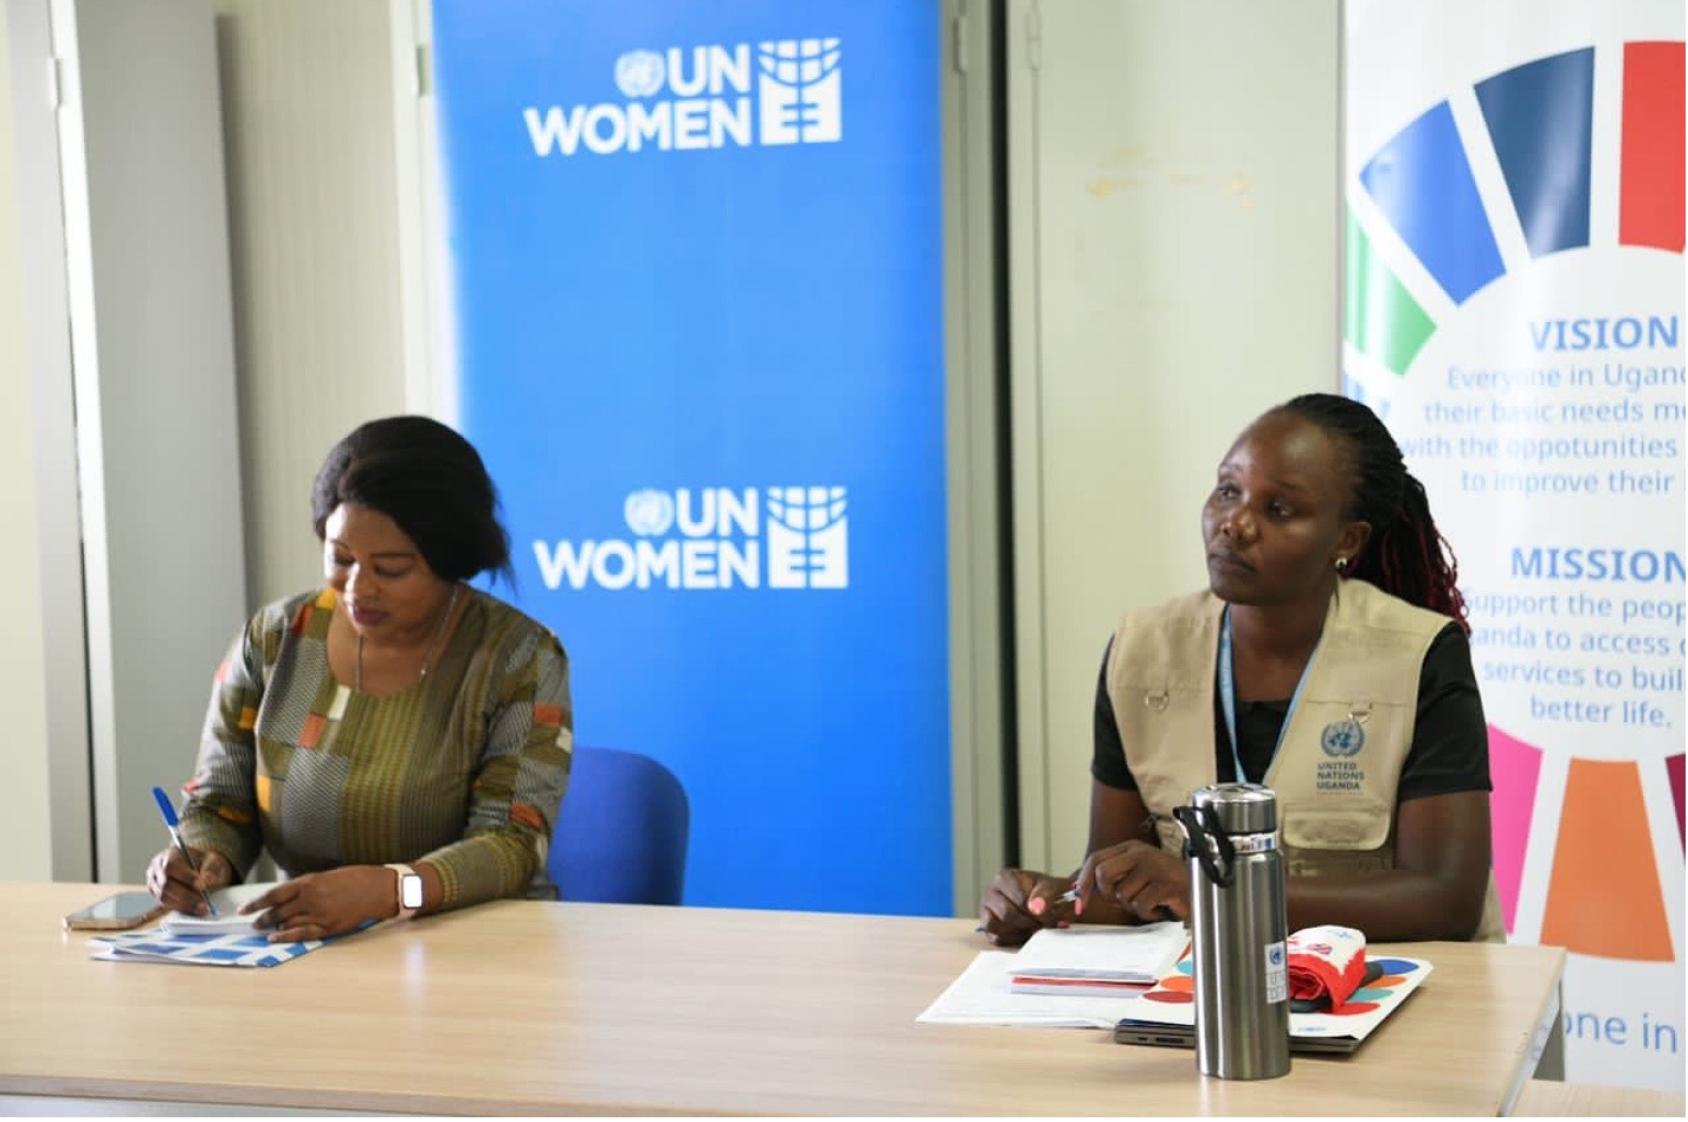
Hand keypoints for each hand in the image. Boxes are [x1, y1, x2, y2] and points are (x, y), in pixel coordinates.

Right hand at [145, 845, 233, 914]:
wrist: (202, 869)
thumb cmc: (206, 863)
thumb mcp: (213, 861)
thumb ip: (210, 869)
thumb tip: (206, 882)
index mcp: (170, 854)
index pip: (171, 866)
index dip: (185, 877)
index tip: (202, 886)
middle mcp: (157, 868)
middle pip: (166, 884)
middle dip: (186, 896)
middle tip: (204, 903)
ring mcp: (154, 883)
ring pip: (164, 898)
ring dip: (184, 905)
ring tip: (203, 908)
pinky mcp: (157, 896)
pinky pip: (166, 905)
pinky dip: (182, 909)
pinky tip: (196, 910)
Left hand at [242, 866, 397, 941]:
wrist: (378, 889)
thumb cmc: (356, 877)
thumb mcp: (327, 875)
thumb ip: (307, 886)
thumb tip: (290, 896)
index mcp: (309, 882)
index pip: (274, 894)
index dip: (256, 903)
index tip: (244, 909)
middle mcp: (310, 899)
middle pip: (278, 912)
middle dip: (263, 918)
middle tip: (254, 923)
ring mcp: (319, 915)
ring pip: (287, 924)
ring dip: (273, 928)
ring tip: (264, 930)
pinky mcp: (328, 927)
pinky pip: (302, 934)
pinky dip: (286, 937)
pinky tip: (276, 938)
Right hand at [979, 868, 1076, 946]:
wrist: (1045, 902)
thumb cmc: (1046, 893)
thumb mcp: (1053, 887)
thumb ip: (1046, 893)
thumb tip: (1036, 908)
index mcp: (1004, 877)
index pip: (1020, 899)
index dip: (1038, 912)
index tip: (1051, 916)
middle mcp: (991, 891)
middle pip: (1007, 914)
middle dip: (1029, 922)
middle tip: (1045, 923)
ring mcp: (986, 909)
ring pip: (996, 925)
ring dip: (1019, 930)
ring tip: (1034, 926)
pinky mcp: (988, 927)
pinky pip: (995, 938)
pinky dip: (1012, 939)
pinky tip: (1025, 932)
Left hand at [1075, 840, 1189, 922]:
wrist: (1200, 891)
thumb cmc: (1164, 887)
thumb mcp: (1134, 877)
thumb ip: (1111, 879)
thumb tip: (1079, 891)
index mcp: (1130, 848)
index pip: (1095, 860)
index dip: (1084, 883)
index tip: (1080, 904)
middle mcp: (1140, 853)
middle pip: (1103, 874)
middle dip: (1109, 896)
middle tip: (1126, 902)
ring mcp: (1154, 866)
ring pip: (1122, 895)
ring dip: (1134, 907)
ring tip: (1151, 902)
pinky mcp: (1165, 883)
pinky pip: (1141, 905)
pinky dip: (1148, 913)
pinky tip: (1160, 907)